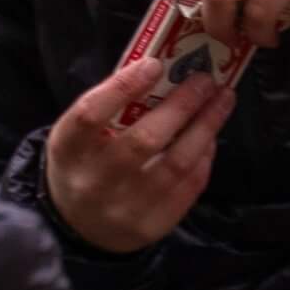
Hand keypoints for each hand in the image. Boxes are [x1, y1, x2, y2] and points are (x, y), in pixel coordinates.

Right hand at [44, 57, 234, 254]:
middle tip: (205, 80)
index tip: (153, 64)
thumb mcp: (78, 136)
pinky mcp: (151, 225)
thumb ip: (108, 107)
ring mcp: (124, 208)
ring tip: (222, 100)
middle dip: (182, 105)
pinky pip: (188, 186)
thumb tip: (161, 71)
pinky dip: (204, 157)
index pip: (91, 114)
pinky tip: (211, 136)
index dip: (123, 87)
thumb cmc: (83, 164)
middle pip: (144, 139)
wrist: (78, 225)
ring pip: (176, 163)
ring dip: (205, 127)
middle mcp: (93, 182)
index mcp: (67, 150)